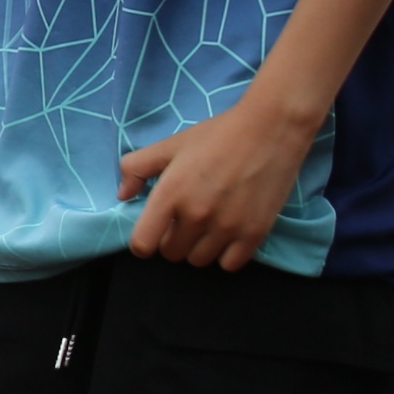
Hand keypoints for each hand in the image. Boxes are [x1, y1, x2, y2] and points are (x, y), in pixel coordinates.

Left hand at [119, 97, 315, 270]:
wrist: (270, 129)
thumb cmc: (217, 135)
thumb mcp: (170, 145)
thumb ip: (137, 167)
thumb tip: (123, 195)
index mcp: (170, 193)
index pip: (143, 244)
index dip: (143, 242)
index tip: (153, 232)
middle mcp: (196, 215)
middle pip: (172, 254)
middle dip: (173, 240)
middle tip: (185, 220)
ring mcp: (227, 227)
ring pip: (199, 260)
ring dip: (198, 247)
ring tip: (207, 225)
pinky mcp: (255, 233)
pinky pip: (230, 264)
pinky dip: (225, 254)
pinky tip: (227, 234)